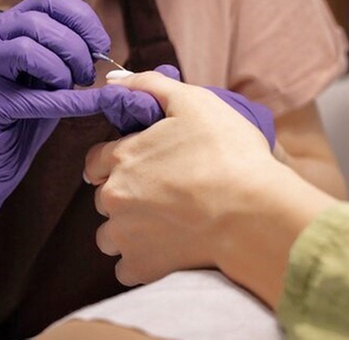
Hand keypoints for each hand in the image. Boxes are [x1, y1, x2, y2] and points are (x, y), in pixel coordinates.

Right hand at [0, 0, 109, 243]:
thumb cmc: (22, 121)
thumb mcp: (49, 79)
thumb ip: (70, 57)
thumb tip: (114, 50)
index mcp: (1, 27)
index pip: (47, 0)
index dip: (82, 18)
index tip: (102, 46)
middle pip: (37, 21)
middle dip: (75, 47)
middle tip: (88, 75)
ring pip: (27, 47)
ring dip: (63, 69)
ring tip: (73, 88)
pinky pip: (32, 95)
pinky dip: (69, 100)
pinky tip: (91, 105)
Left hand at [85, 72, 335, 302]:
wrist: (253, 212)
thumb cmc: (228, 153)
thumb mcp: (193, 102)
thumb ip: (149, 85)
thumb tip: (115, 79)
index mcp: (121, 157)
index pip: (95, 160)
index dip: (114, 160)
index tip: (138, 165)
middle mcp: (114, 197)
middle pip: (104, 197)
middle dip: (126, 195)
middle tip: (163, 194)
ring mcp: (125, 235)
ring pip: (110, 234)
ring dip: (129, 230)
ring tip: (165, 224)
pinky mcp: (141, 266)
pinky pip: (126, 268)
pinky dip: (141, 261)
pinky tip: (167, 250)